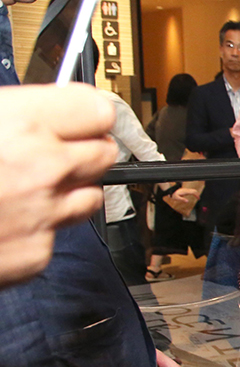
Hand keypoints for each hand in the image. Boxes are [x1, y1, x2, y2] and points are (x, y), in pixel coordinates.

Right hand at [0, 84, 117, 288]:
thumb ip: (8, 114)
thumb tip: (30, 112)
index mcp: (21, 124)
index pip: (97, 110)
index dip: (85, 113)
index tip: (76, 115)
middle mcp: (43, 169)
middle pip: (103, 153)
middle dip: (82, 150)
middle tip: (53, 150)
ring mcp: (43, 216)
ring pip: (90, 197)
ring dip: (68, 191)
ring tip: (27, 187)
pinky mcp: (35, 256)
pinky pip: (56, 236)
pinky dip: (39, 228)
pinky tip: (6, 220)